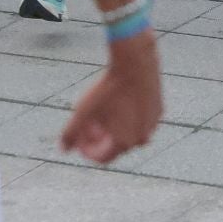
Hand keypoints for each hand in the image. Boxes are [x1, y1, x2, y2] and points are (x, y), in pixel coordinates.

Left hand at [59, 36, 161, 164]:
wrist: (135, 63)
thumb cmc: (108, 88)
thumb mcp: (83, 111)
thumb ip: (71, 133)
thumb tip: (64, 149)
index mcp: (124, 143)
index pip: (103, 158)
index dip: (87, 150)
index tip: (80, 138)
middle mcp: (141, 138)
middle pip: (116, 145)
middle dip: (101, 138)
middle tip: (91, 123)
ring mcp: (152, 125)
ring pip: (130, 132)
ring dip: (116, 127)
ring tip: (104, 111)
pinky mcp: (158, 110)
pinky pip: (141, 120)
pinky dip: (129, 116)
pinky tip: (120, 100)